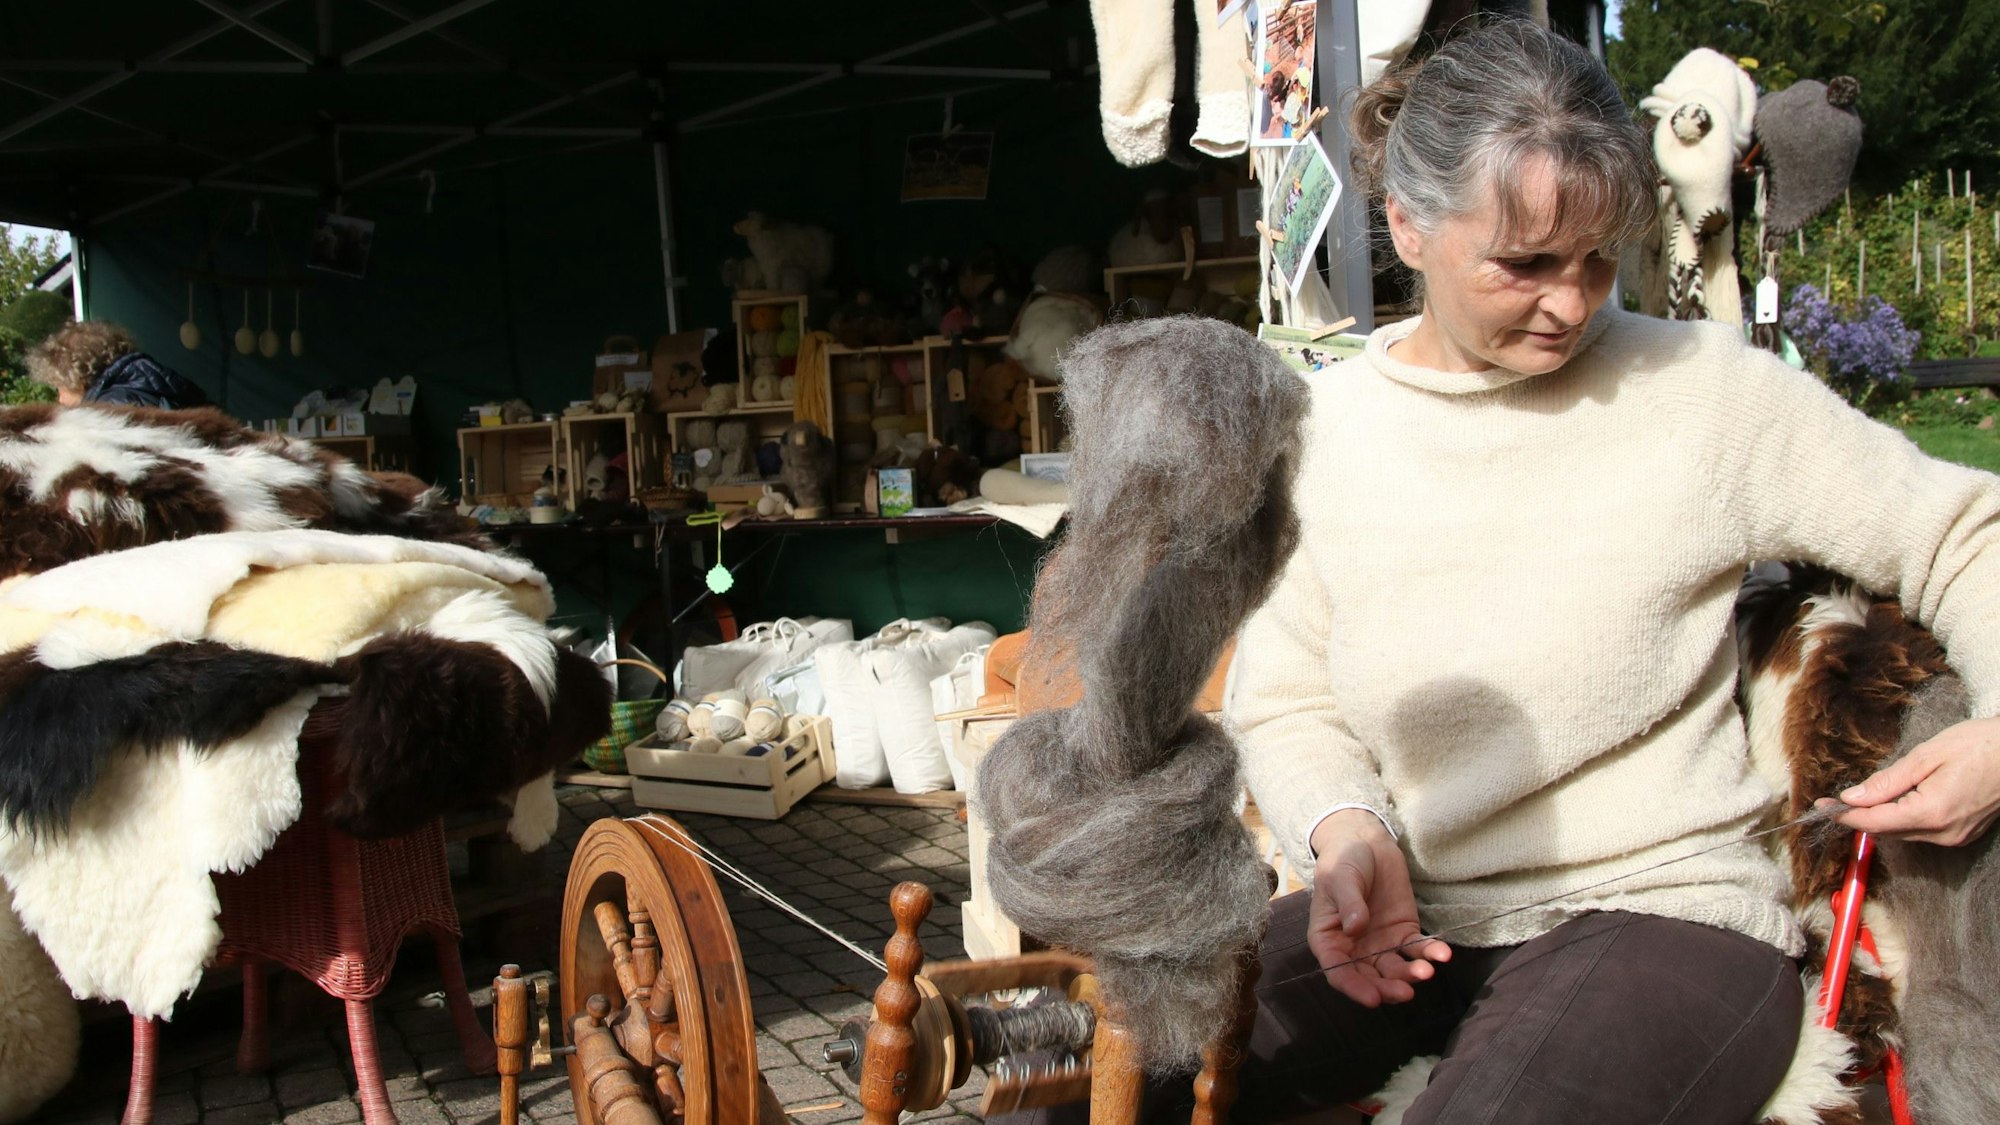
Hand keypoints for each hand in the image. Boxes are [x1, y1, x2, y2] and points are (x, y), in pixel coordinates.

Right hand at [1307, 810, 1449, 1007]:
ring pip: (1395, 969)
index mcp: (1329, 940)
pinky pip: (1417, 949)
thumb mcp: (1340, 878)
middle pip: (1369, 977)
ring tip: (1426, 970)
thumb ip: (1348, 903)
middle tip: (1405, 992)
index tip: (1372, 998)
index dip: (1354, 987)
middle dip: (1387, 988)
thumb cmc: (1343, 861)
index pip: (1338, 972)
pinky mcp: (1404, 933)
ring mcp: (1381, 944)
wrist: (1366, 844)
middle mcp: (1354, 949)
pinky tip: (1443, 954)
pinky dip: (1430, 953)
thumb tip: (1355, 928)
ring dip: (1410, 974)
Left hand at [1829, 716, 1999, 845]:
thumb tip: (1851, 797)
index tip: (1821, 807)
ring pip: (1903, 833)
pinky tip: (1899, 801)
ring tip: (1866, 797)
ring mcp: (1955, 837)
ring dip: (1882, 818)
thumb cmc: (1977, 746)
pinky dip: (1904, 818)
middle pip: (1887, 830)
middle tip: (1836, 800)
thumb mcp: (1925, 756)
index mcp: (1931, 812)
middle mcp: (1943, 833)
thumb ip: (1886, 781)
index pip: (1874, 822)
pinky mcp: (1962, 835)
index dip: (1844, 815)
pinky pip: (1922, 831)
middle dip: (1860, 816)